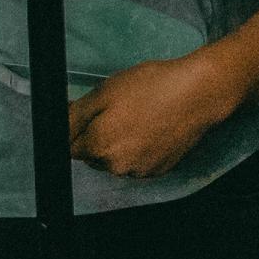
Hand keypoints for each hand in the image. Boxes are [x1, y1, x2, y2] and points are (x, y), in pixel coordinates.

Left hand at [68, 55, 223, 177]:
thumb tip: (59, 127)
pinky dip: (139, 150)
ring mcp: (139, 171)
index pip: (69, 147)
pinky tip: (152, 128)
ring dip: (119, 145)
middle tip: (119, 111)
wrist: (199, 93)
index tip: (93, 114)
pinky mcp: (158, 170)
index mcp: (98, 146)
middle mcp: (116, 166)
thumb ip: (76, 114)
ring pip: (116, 161)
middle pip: (93, 156)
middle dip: (98, 137)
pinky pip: (137, 163)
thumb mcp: (106, 90)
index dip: (78, 128)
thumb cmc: (152, 86)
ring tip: (139, 118)